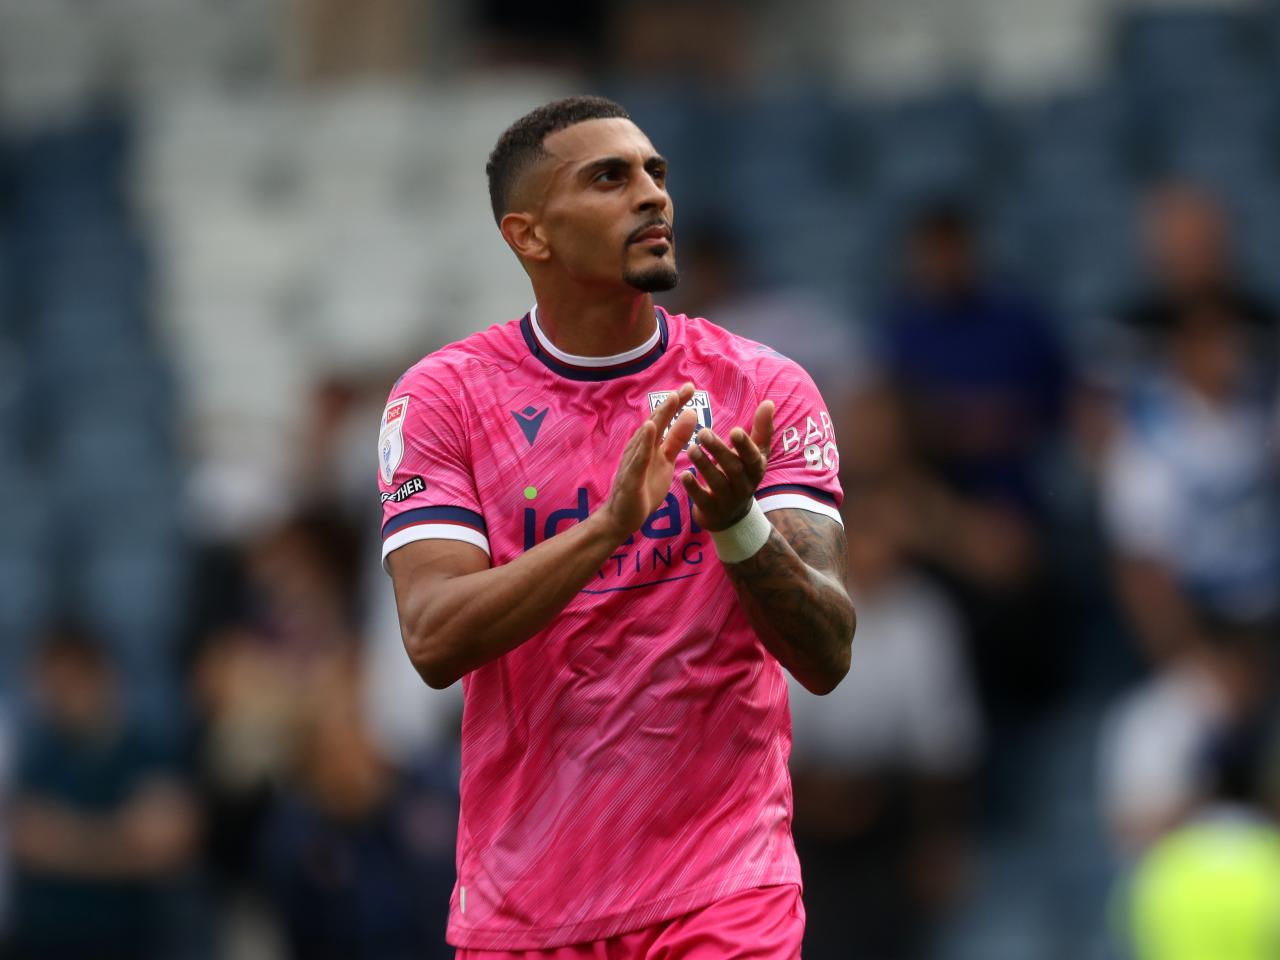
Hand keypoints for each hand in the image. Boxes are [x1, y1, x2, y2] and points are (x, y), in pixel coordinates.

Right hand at [602, 383, 698, 537]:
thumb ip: (675, 439)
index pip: (664, 419)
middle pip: (656, 421)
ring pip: (647, 436)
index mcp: (650, 444)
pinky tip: (650, 428)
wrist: (621, 518)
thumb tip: (690, 415)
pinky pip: (638, 458)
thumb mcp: (665, 461)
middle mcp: (639, 448)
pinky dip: (644, 442)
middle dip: (671, 403)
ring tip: (672, 399)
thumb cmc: (643, 488)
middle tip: (688, 387)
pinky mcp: (631, 477)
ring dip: (659, 417)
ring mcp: (633, 461)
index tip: (691, 387)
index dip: (677, 403)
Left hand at [681, 399, 773, 530]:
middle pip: (733, 468)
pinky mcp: (711, 509)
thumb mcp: (756, 454)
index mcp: (755, 468)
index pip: (753, 457)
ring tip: (691, 449)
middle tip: (702, 432)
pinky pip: (702, 499)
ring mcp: (728, 499)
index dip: (745, 445)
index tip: (734, 430)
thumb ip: (761, 429)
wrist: (731, 515)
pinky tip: (683, 474)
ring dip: (704, 465)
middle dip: (719, 450)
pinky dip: (693, 487)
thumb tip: (769, 402)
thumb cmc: (742, 474)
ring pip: (717, 482)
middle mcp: (744, 485)